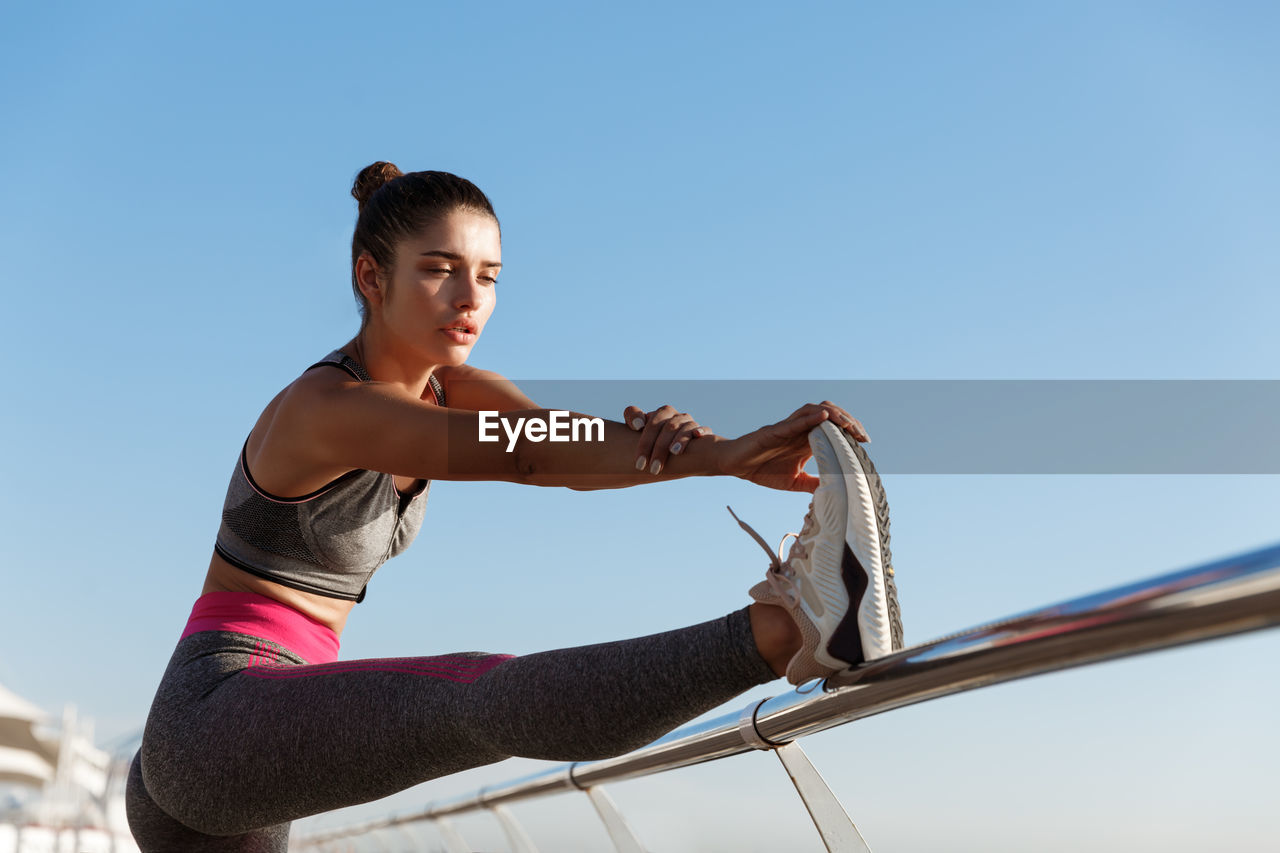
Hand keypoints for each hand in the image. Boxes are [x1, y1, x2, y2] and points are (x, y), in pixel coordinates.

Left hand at [623, 404, 711, 475]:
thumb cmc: (653, 439)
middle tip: (653, 469)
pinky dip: (702, 430)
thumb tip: (638, 424)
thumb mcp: (640, 429)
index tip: (639, 463)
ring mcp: (691, 423)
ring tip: (673, 453)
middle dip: (659, 448)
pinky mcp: (704, 433)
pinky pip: (705, 429)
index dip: (645, 442)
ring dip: (680, 439)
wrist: (672, 447)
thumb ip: (633, 417)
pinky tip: (697, 435)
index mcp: (663, 413)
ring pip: (686, 427)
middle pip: (669, 427)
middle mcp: (677, 416)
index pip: (653, 422)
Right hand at [717, 402, 869, 492]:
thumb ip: (813, 484)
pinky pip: (793, 421)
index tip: (865, 442)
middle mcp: (799, 430)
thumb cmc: (762, 470)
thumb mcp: (794, 482)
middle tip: (862, 436)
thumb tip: (834, 491)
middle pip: (829, 415)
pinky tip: (824, 417)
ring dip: (833, 415)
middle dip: (848, 422)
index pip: (834, 428)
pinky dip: (809, 417)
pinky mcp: (773, 431)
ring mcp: (787, 428)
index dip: (851, 431)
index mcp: (806, 440)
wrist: (736, 466)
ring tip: (849, 425)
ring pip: (814, 411)